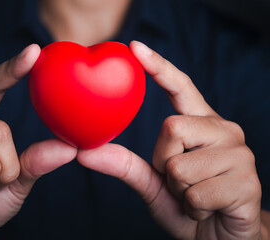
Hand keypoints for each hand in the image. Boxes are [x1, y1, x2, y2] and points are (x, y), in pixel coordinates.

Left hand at [77, 41, 264, 238]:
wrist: (221, 239)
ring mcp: (239, 154)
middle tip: (179, 180)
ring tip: (195, 196)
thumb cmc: (187, 206)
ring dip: (177, 189)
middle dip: (163, 162)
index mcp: (202, 124)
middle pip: (171, 127)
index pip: (182, 87)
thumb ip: (124, 165)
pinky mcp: (248, 181)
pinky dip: (191, 208)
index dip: (159, 67)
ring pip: (180, 164)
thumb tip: (84, 152)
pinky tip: (208, 209)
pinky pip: (194, 192)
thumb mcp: (153, 183)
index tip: (135, 47)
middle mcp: (224, 130)